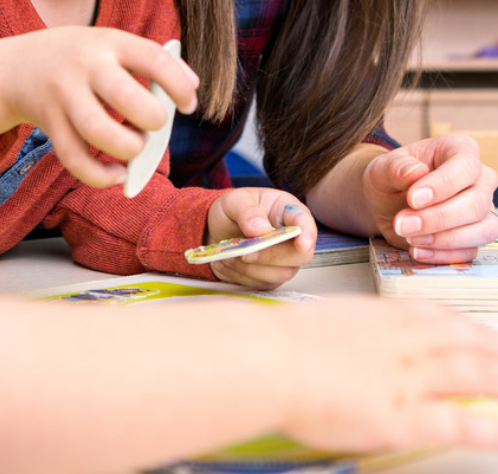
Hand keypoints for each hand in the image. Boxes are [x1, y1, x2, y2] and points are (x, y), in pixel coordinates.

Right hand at [0, 27, 199, 187]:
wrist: (15, 66)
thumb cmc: (79, 57)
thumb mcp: (110, 43)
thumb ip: (150, 60)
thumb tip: (191, 87)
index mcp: (109, 41)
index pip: (154, 60)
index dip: (179, 86)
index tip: (187, 105)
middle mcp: (85, 66)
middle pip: (128, 100)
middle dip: (153, 121)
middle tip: (153, 124)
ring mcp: (63, 96)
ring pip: (100, 133)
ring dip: (129, 149)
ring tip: (135, 146)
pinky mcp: (49, 126)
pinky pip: (76, 160)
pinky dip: (102, 176)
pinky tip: (117, 173)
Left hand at [204, 190, 314, 288]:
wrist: (217, 227)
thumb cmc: (233, 209)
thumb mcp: (235, 200)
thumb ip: (247, 211)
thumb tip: (260, 228)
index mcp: (288, 211)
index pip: (305, 223)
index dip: (307, 235)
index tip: (301, 244)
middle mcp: (291, 239)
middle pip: (298, 256)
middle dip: (270, 256)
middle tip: (245, 252)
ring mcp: (283, 261)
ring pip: (280, 274)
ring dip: (251, 268)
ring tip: (227, 255)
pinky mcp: (268, 277)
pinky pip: (260, 284)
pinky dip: (239, 275)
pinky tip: (223, 263)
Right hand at [280, 297, 497, 453]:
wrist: (266, 358)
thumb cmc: (276, 342)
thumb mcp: (318, 322)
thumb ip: (346, 331)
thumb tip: (350, 343)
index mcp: (377, 314)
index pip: (433, 315)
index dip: (462, 325)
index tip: (476, 332)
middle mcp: (400, 342)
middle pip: (462, 342)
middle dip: (492, 350)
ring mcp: (406, 378)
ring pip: (471, 373)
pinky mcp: (404, 417)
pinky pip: (459, 422)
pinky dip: (489, 428)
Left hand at [363, 134, 497, 262]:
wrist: (386, 203)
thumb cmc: (389, 178)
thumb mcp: (381, 168)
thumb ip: (395, 167)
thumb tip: (415, 172)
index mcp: (459, 150)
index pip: (465, 166)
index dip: (442, 185)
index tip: (412, 199)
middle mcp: (479, 178)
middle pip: (476, 202)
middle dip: (437, 218)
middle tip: (402, 224)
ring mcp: (483, 209)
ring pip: (483, 229)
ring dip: (444, 239)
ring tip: (409, 238)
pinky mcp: (476, 235)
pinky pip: (471, 250)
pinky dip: (443, 254)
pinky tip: (416, 250)